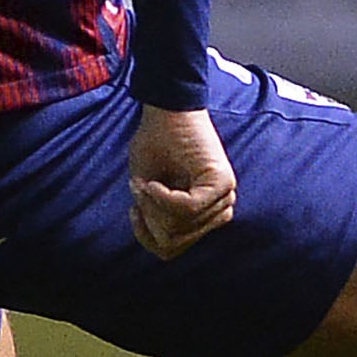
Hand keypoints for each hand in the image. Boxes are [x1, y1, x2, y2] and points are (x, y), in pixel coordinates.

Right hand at [128, 104, 236, 258]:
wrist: (165, 109)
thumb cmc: (154, 145)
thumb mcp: (148, 193)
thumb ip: (159, 221)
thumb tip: (166, 244)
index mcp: (201, 212)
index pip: (174, 248)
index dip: (146, 237)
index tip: (133, 211)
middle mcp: (216, 207)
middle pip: (175, 242)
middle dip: (148, 220)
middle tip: (139, 191)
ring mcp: (222, 196)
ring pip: (179, 228)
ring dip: (153, 207)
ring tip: (146, 182)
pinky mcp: (221, 183)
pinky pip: (186, 210)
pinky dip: (163, 199)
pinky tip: (154, 184)